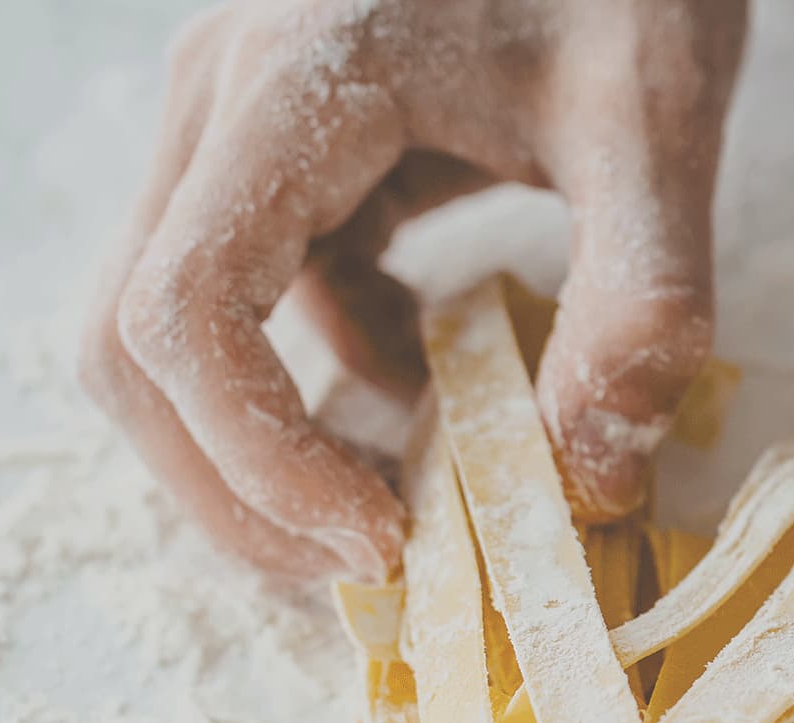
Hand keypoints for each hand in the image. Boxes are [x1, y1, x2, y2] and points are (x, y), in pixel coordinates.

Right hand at [80, 0, 746, 578]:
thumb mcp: (656, 121)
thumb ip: (642, 298)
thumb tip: (594, 478)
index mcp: (292, 90)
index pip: (187, 315)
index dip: (259, 460)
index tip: (384, 539)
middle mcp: (224, 105)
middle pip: (137, 341)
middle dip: (233, 483)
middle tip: (368, 561)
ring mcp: (238, 126)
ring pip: (175, 327)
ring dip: (264, 441)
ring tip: (402, 503)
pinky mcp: (281, 151)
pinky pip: (249, 293)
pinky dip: (317, 374)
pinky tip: (427, 385)